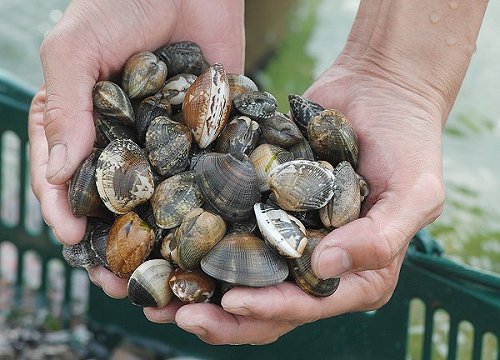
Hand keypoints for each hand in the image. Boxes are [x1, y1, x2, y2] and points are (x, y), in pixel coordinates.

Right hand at [29, 0, 243, 296]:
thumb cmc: (120, 2)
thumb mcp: (75, 48)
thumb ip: (65, 107)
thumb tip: (58, 173)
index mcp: (81, 122)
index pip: (64, 177)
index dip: (62, 210)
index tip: (70, 238)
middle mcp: (121, 140)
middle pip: (111, 203)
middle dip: (110, 244)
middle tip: (116, 282)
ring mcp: (163, 143)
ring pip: (156, 202)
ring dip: (156, 243)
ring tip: (161, 278)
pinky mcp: (202, 137)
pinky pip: (199, 178)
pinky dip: (201, 211)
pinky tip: (207, 240)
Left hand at [144, 60, 444, 344]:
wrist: (380, 90)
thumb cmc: (409, 143)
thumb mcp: (416, 192)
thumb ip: (380, 237)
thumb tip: (323, 267)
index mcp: (354, 273)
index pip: (307, 304)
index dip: (269, 309)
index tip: (231, 303)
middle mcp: (315, 262)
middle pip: (266, 303)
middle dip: (223, 315)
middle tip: (176, 314)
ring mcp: (286, 234)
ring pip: (239, 274)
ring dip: (200, 289)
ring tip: (155, 298)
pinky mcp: (264, 204)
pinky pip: (230, 226)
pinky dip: (199, 241)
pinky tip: (163, 245)